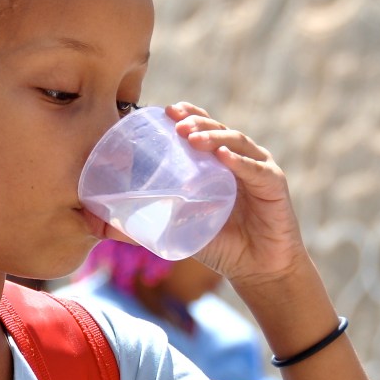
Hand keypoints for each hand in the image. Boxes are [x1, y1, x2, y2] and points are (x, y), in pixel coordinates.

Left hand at [164, 101, 306, 286]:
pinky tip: (223, 157)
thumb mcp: (179, 230)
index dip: (187, 115)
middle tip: (175, 122)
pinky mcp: (275, 186)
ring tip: (192, 137)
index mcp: (217, 163)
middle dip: (196, 121)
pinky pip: (257, 170)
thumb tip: (104, 228)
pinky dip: (240, 162)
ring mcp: (259, 169)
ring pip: (236, 142)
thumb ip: (146, 226)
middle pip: (217, 129)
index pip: (203, 129)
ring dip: (213, 136)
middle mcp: (240, 159)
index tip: (165, 110)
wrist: (257, 269)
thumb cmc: (220, 245)